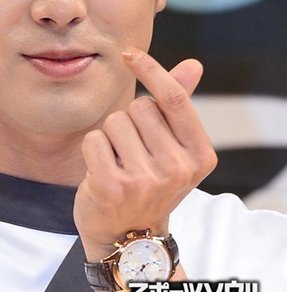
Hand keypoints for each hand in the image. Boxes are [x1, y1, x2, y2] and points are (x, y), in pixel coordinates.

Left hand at [74, 47, 216, 261]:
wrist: (129, 238)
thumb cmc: (150, 182)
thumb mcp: (173, 149)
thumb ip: (178, 106)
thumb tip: (193, 64)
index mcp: (200, 155)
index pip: (174, 99)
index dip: (151, 70)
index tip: (129, 53)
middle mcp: (178, 168)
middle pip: (139, 107)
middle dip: (130, 122)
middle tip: (134, 153)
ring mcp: (145, 180)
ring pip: (114, 121)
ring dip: (110, 137)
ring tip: (119, 164)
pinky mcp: (112, 187)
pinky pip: (94, 139)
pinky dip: (93, 150)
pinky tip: (102, 173)